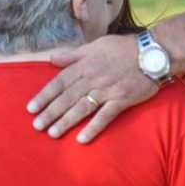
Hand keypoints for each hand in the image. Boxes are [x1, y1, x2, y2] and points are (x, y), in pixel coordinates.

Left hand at [27, 34, 156, 143]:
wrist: (153, 53)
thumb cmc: (123, 48)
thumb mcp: (95, 45)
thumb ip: (73, 54)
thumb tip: (52, 58)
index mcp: (85, 64)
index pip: (59, 82)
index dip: (44, 95)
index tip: (31, 108)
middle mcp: (94, 78)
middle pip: (67, 97)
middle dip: (50, 112)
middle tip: (36, 126)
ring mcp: (108, 90)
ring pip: (82, 107)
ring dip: (66, 121)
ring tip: (53, 133)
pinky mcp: (122, 100)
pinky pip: (105, 116)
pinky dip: (93, 128)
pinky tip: (82, 140)